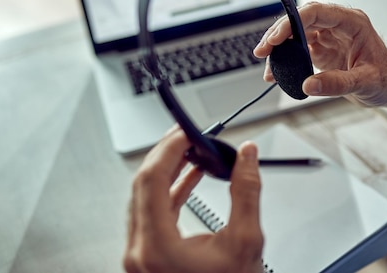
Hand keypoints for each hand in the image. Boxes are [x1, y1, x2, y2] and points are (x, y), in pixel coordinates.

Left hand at [124, 126, 263, 272]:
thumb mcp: (245, 241)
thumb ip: (246, 192)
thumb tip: (247, 156)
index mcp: (156, 247)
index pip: (151, 180)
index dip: (168, 148)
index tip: (185, 131)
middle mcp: (139, 251)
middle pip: (143, 185)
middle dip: (166, 153)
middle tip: (187, 134)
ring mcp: (139, 255)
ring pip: (143, 196)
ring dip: (167, 169)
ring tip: (191, 150)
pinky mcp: (147, 255)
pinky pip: (152, 212)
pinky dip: (170, 190)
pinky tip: (189, 175)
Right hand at [254, 2, 386, 107]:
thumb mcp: (365, 83)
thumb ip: (337, 83)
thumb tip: (308, 85)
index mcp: (352, 23)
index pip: (316, 12)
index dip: (292, 22)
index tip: (276, 40)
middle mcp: (338, 25)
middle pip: (301, 20)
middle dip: (279, 34)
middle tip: (263, 52)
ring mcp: (329, 36)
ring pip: (296, 33)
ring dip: (279, 46)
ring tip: (266, 63)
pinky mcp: (323, 49)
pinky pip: (298, 48)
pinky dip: (286, 58)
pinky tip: (276, 71)